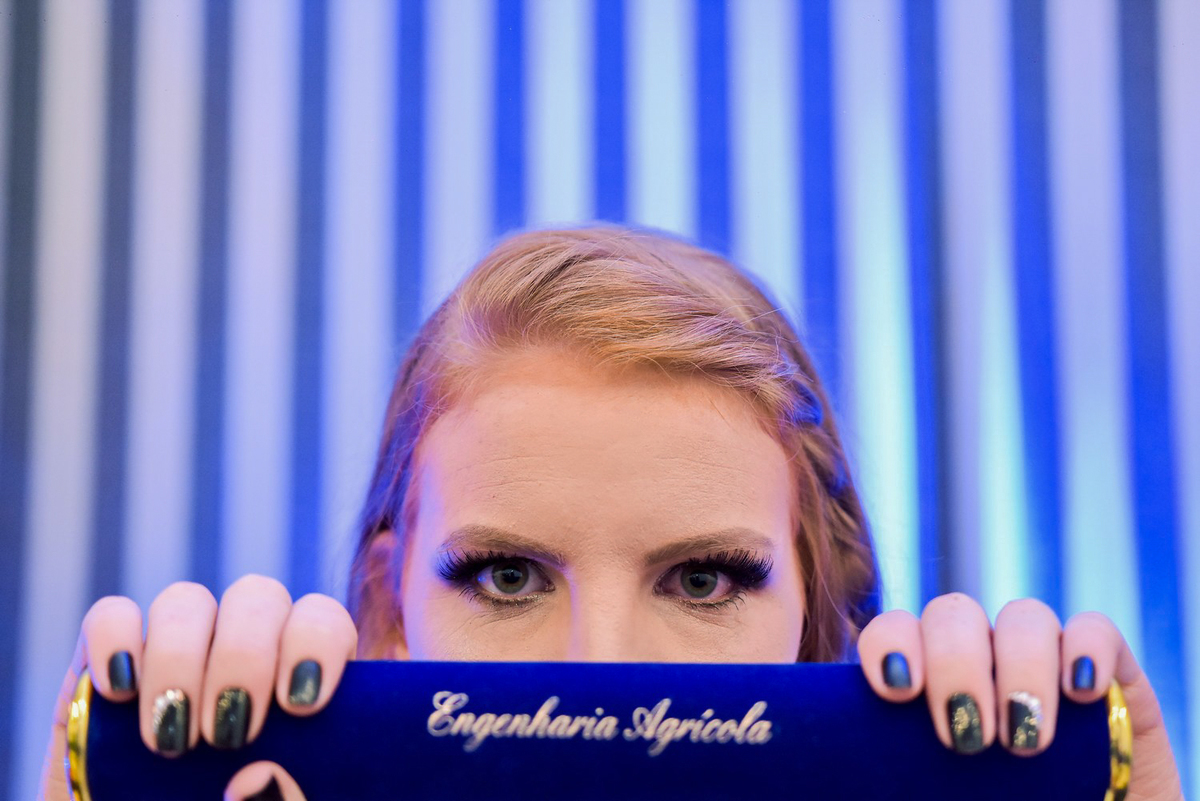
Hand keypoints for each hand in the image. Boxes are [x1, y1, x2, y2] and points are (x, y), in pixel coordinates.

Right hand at [37, 575, 358, 800]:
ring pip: (185, 601)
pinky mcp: (109, 664)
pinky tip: (120, 693)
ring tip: (171, 738)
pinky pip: (109, 616)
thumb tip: (255, 778)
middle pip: (257, 597)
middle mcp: (244, 649)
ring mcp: (177, 650)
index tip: (300, 704)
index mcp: (302, 680)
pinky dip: (114, 641)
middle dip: (243, 657)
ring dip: (179, 659)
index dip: (315, 643)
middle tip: (228, 735)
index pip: (322, 619)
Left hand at [857, 593, 1183, 799]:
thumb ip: (894, 780)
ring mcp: (1043, 658)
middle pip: (953, 615)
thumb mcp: (933, 799)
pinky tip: (1082, 692)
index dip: (889, 645)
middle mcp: (980, 657)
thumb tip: (833, 791)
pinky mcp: (1109, 672)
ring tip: (1023, 738)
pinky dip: (1087, 649)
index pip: (893, 630)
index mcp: (926, 680)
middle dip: (956, 667)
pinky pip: (1095, 629)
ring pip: (1023, 617)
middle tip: (966, 739)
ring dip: (1020, 669)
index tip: (895, 692)